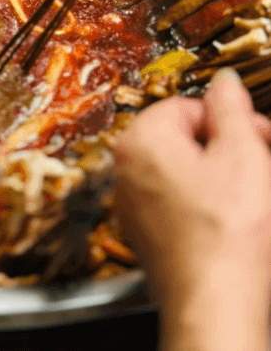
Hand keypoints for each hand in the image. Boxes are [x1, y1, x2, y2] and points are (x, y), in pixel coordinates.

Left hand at [115, 69, 270, 350]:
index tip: (259, 137)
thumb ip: (232, 107)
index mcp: (141, 138)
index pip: (190, 107)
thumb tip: (224, 81)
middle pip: (186, 139)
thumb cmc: (225, 234)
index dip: (232, 123)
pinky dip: (206, 205)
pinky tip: (232, 222)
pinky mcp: (147, 233)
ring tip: (251, 197)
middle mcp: (126, 167)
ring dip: (221, 177)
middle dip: (228, 149)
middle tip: (261, 165)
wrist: (215, 303)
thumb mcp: (242, 153)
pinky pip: (178, 202)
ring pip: (184, 172)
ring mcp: (133, 203)